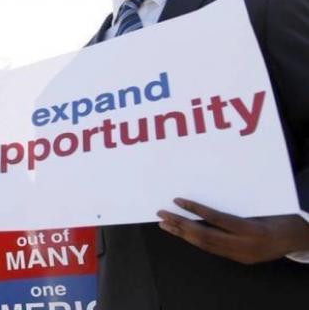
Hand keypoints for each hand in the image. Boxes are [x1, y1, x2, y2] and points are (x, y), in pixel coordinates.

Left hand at [157, 198, 308, 263]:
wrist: (301, 239)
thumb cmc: (284, 217)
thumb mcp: (264, 209)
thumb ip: (239, 208)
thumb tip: (209, 197)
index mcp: (253, 231)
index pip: (217, 220)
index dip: (196, 210)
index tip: (177, 201)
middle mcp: (245, 246)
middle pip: (205, 236)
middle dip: (181, 225)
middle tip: (161, 214)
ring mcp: (242, 255)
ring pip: (206, 245)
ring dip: (183, 234)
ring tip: (165, 224)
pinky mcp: (240, 259)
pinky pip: (213, 249)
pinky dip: (196, 240)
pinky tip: (183, 234)